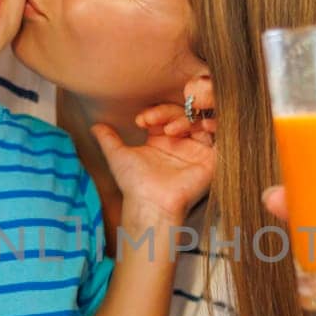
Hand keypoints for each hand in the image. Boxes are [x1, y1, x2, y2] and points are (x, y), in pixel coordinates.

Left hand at [96, 75, 217, 225]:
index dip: (156, 111)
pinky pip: (220, 135)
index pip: (166, 113)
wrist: (150, 203)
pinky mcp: (212, 158)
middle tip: (156, 123)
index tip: (141, 121)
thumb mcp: (118, 156)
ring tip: (172, 129)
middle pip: (184, 113)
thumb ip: (109, 140)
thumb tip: (95, 126)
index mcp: (162, 140)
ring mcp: (197, 149)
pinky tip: (202, 124)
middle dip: (170, 113)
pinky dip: (215, 124)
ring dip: (188, 119)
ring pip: (200, 120)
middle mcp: (181, 142)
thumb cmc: (135, 185)